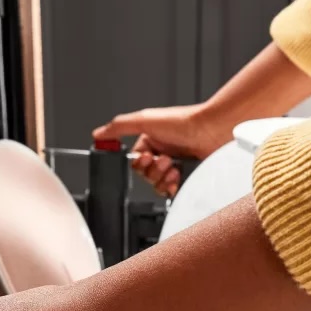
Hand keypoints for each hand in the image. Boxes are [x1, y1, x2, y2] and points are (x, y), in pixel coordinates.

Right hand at [93, 104, 230, 196]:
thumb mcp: (145, 120)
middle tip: (164, 160)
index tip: (147, 157)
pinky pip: (171, 189)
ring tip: (173, 166)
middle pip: (144, 175)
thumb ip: (119, 126)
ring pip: (157, 184)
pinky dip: (172, 186)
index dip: (139, 163)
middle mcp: (162, 151)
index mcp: (150, 139)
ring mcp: (175, 163)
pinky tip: (177, 178)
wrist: (212, 130)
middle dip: (152, 171)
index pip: (134, 161)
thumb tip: (98, 134)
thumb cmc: (184, 121)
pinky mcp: (187, 174)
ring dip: (162, 178)